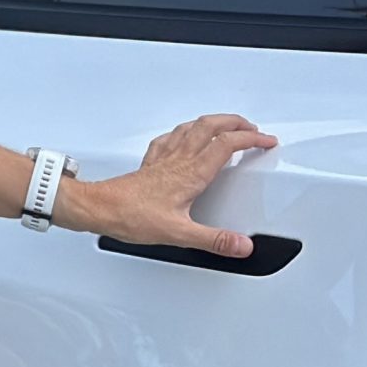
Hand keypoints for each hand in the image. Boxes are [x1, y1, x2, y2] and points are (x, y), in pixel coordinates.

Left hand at [83, 113, 277, 256]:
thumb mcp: (179, 233)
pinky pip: (170, 138)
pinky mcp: (150, 163)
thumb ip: (214, 239)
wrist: (100, 208)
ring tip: (226, 125)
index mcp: (190, 173)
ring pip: (191, 127)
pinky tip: (182, 137)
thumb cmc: (132, 216)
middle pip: (210, 126)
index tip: (267, 141)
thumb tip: (242, 245)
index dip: (251, 140)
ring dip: (213, 122)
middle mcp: (178, 160)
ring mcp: (163, 159)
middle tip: (252, 128)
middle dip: (235, 122)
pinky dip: (184, 132)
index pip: (226, 145)